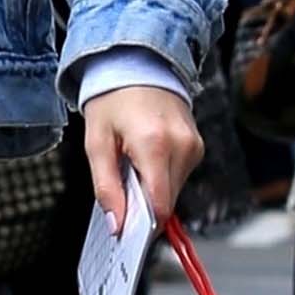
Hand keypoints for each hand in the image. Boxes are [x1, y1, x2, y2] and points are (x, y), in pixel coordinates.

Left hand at [84, 83, 202, 231]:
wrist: (138, 64)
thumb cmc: (113, 99)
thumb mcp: (96, 143)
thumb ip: (106, 187)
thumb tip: (116, 224)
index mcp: (154, 144)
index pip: (159, 204)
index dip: (143, 224)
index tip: (126, 230)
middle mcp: (181, 145)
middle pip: (167, 200)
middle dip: (144, 204)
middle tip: (122, 187)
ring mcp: (194, 145)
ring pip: (174, 190)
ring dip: (152, 188)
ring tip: (133, 162)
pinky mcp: (198, 146)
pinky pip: (180, 175)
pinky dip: (161, 175)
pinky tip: (147, 156)